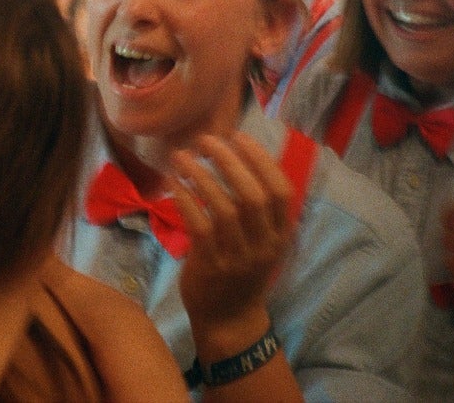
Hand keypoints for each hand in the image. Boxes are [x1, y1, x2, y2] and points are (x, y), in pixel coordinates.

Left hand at [172, 133, 296, 338]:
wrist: (230, 319)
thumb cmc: (243, 269)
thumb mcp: (263, 241)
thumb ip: (258, 208)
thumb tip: (239, 156)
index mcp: (281, 234)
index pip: (280, 190)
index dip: (260, 159)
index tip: (238, 136)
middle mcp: (265, 245)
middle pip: (252, 194)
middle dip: (228, 161)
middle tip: (205, 140)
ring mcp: (238, 257)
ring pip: (223, 207)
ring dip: (200, 175)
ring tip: (181, 156)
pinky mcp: (211, 265)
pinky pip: (199, 225)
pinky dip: (185, 199)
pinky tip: (172, 182)